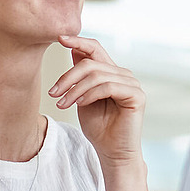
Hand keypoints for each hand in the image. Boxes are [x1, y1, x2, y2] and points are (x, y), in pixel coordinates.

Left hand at [49, 35, 144, 164]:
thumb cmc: (98, 127)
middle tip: (53, 93)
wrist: (111, 152)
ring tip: (62, 103)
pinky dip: (90, 94)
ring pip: (97, 75)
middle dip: (68, 77)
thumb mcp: (82, 97)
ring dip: (75, 89)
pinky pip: (108, 86)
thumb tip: (72, 49)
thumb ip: (80, 76)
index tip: (59, 38)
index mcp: (111, 72)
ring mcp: (132, 83)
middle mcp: (123, 74)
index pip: (95, 48)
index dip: (78, 41)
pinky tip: (80, 104)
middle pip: (91, 62)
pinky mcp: (136, 95)